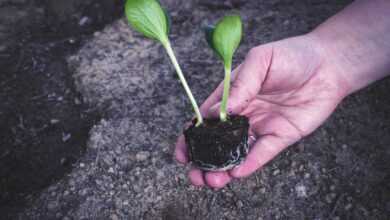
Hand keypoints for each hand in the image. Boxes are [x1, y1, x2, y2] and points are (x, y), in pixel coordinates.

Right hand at [175, 34, 349, 187]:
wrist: (329, 64)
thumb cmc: (292, 55)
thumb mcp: (261, 60)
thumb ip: (240, 85)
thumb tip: (215, 112)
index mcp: (232, 95)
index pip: (206, 118)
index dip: (192, 136)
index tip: (182, 152)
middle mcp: (243, 114)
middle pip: (217, 141)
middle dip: (204, 160)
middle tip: (195, 175)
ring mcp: (261, 126)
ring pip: (237, 152)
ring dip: (223, 168)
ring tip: (213, 180)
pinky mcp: (280, 137)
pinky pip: (262, 153)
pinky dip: (250, 163)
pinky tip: (237, 172)